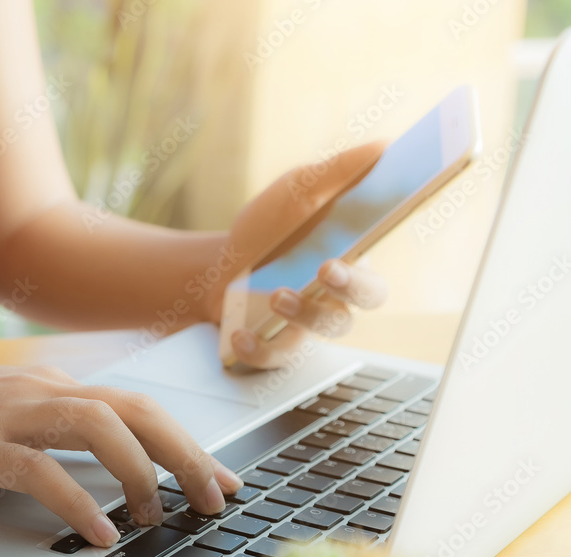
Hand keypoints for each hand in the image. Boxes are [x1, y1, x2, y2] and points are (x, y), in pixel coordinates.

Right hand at [0, 350, 242, 547]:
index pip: (136, 407)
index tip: (220, 477)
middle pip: (135, 411)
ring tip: (159, 516)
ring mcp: (7, 416)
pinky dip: (76, 501)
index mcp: (48, 386)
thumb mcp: (1, 416)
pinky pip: (39, 470)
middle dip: (187, 455)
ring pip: (99, 428)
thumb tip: (102, 472)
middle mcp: (38, 391)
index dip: (188, 441)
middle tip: (217, 498)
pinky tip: (98, 532)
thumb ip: (49, 434)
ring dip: (140, 473)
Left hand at [204, 142, 387, 368]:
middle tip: (327, 269)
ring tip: (276, 295)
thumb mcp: (294, 192)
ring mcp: (309, 321)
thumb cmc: (265, 231)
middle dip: (353, 285)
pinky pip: (276, 355)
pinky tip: (241, 333)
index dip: (395, 240)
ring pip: (327, 327)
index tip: (391, 217)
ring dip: (304, 313)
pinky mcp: (276, 344)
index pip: (386, 242)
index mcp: (351, 253)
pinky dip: (258, 348)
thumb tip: (383, 147)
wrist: (216, 269)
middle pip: (368, 297)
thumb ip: (335, 173)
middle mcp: (339, 291)